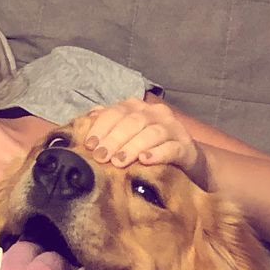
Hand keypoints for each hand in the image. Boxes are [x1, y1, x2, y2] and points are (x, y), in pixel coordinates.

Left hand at [72, 98, 206, 181]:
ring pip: (152, 133)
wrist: (184, 161)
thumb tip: (82, 122)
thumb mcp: (125, 136)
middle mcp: (156, 113)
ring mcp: (173, 128)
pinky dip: (158, 153)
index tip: (89, 145)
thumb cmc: (147, 148)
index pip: (116, 112)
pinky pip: (172, 148)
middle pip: (133, 121)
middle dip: (114, 139)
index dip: (101, 127)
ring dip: (133, 147)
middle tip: (101, 157)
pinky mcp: (186, 146)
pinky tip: (145, 161)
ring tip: (119, 162)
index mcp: (137, 108)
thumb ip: (106, 126)